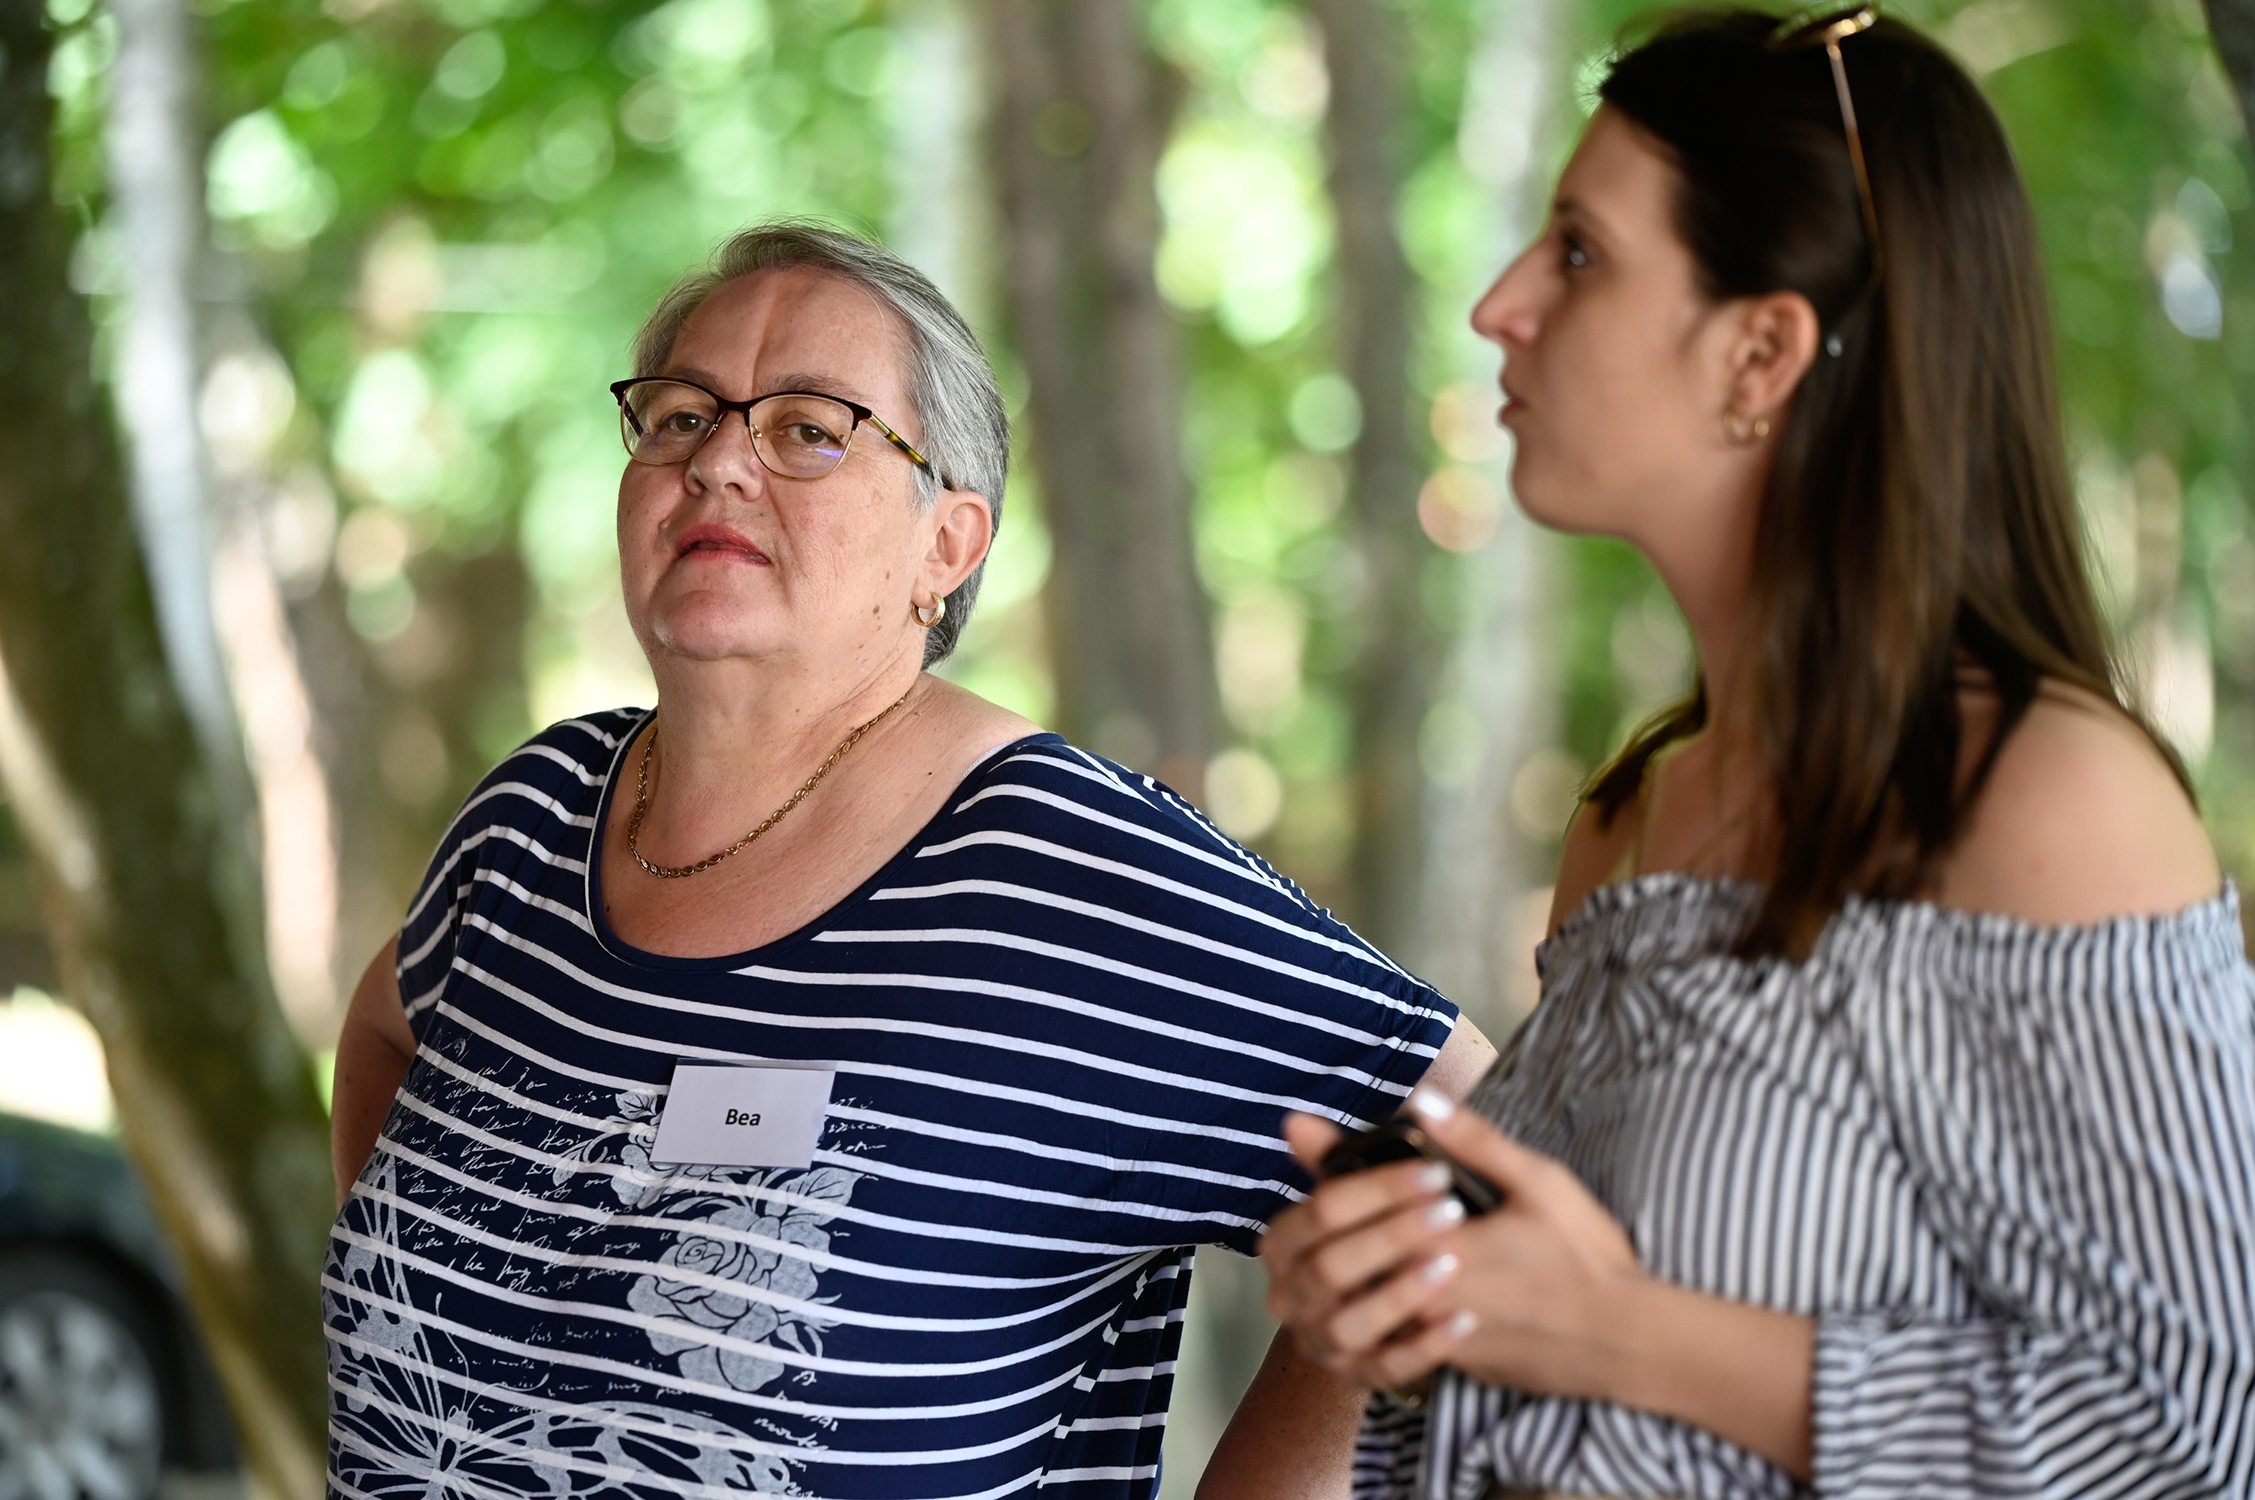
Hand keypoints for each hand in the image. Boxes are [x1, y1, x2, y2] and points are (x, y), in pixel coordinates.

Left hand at [1259, 1088, 1647, 1400]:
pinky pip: (1387, 1342)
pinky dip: (1373, 1313)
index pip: (1352, 1214)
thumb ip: (1474, 1141)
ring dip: (1338, 1278)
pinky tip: (1380, 1287)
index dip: (1329, 1181)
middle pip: (1337, 1264)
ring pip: (1353, 1310)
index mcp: (1441, 1244)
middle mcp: (1426, 1297)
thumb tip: (1421, 1099)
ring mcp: (1433, 1338)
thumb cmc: (1586, 1256)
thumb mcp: (1539, 1182)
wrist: (1624, 1341)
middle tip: (1317, 1198)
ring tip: (1338, 1244)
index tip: (1309, 1144)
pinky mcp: (1448, 1365)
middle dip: (1323, 1230)